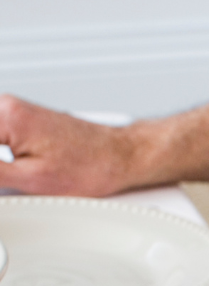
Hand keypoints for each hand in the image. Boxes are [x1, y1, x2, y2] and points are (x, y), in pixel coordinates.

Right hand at [0, 96, 144, 195]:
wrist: (119, 157)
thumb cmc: (90, 167)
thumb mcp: (31, 180)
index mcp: (5, 116)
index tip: (2, 179)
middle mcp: (5, 105)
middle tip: (11, 180)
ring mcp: (12, 110)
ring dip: (0, 164)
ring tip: (19, 178)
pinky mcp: (21, 120)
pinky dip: (0, 155)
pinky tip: (8, 170)